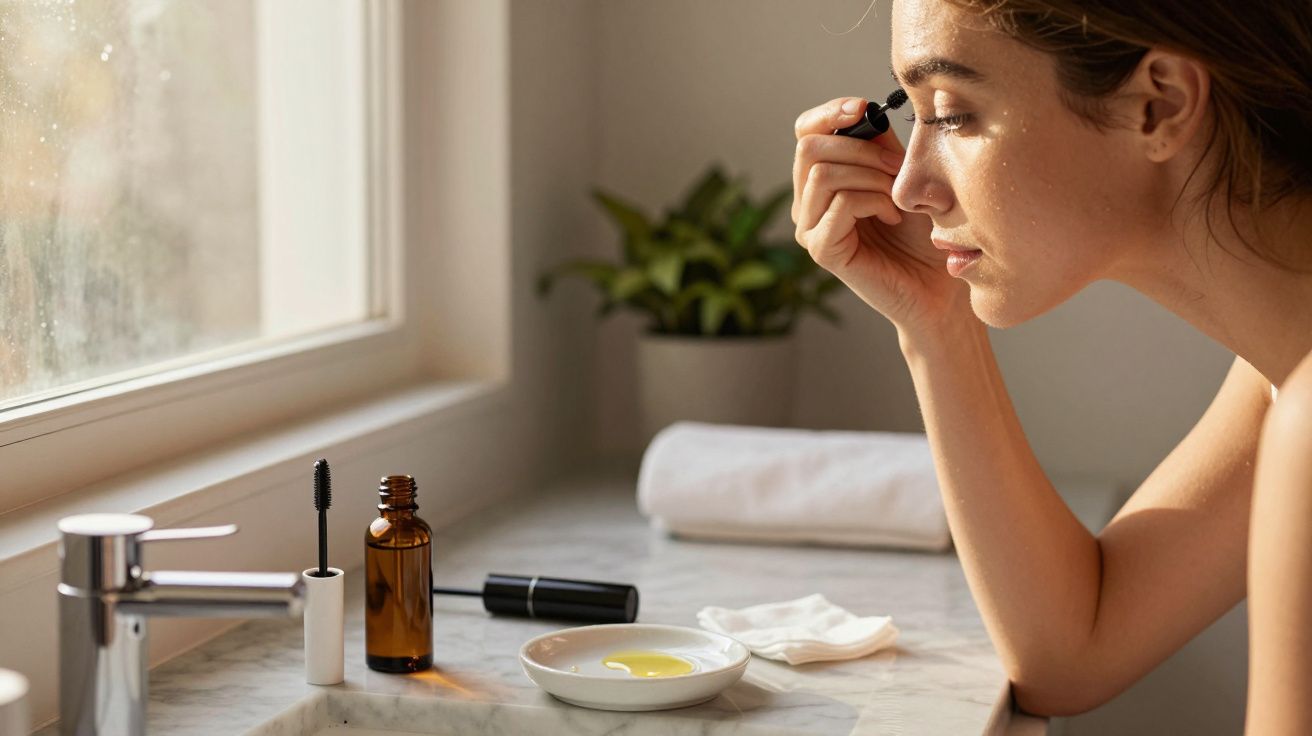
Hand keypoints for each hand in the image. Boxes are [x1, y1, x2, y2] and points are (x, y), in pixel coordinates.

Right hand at [792, 97, 970, 331]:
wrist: (939, 285)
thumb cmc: (924, 233)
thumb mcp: (903, 175)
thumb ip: (879, 145)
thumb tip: (863, 112)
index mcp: (820, 181)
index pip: (805, 132)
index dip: (830, 113)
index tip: (863, 109)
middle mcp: (806, 204)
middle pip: (809, 147)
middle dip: (860, 149)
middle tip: (896, 169)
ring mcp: (810, 229)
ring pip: (822, 173)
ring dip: (870, 176)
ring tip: (896, 196)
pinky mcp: (822, 250)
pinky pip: (840, 203)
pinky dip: (873, 200)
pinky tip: (894, 216)